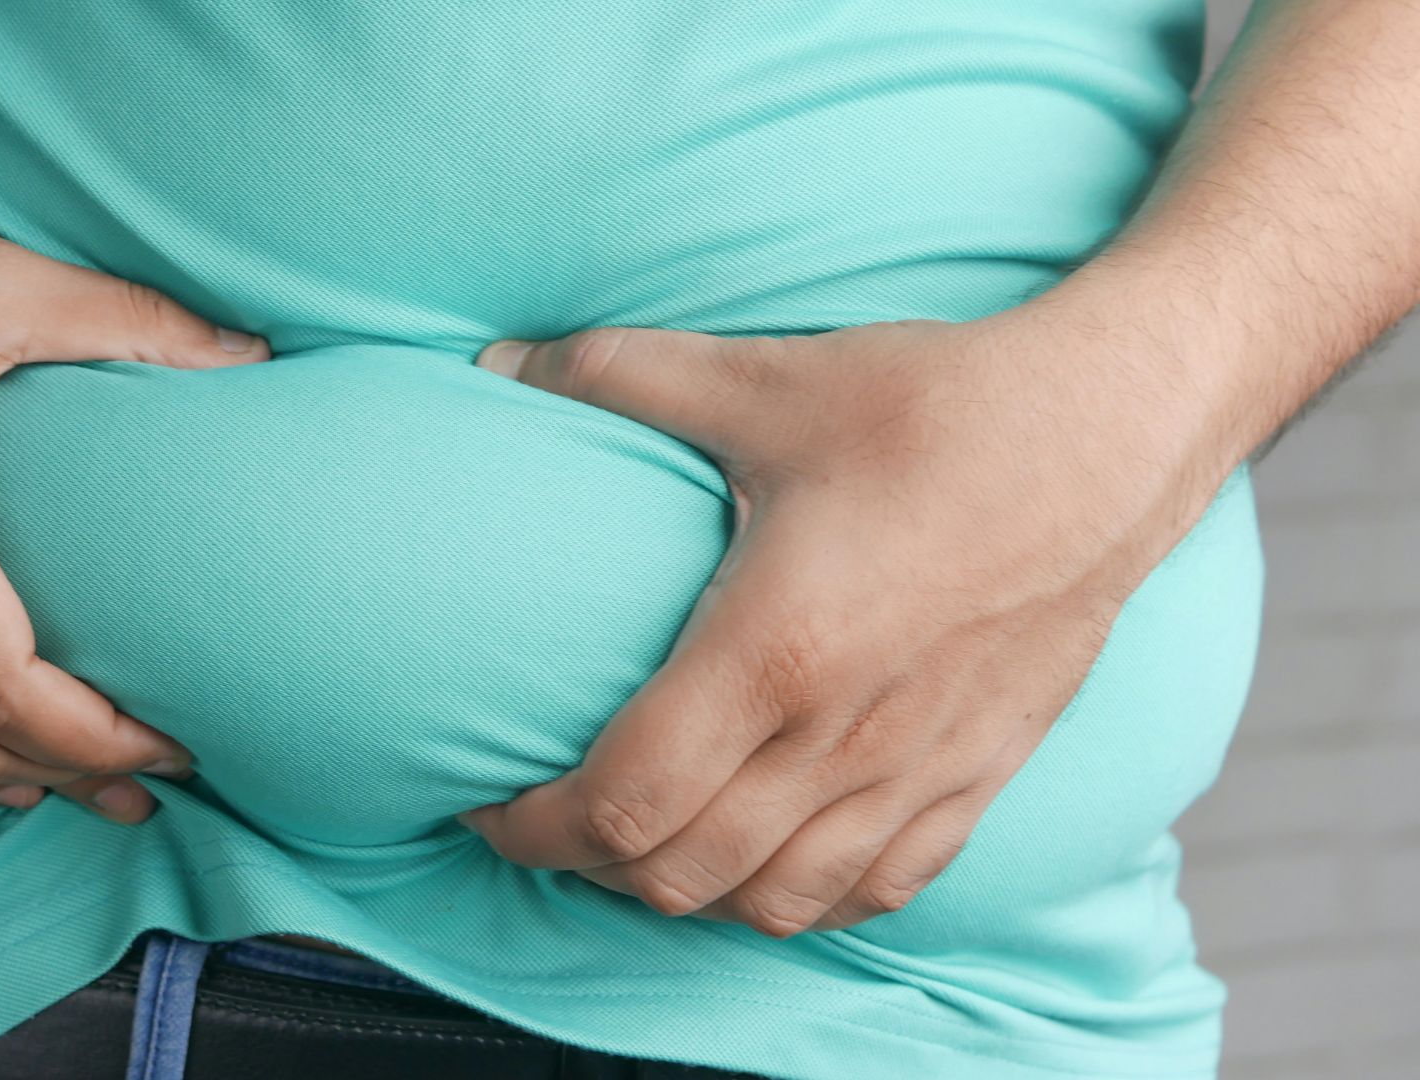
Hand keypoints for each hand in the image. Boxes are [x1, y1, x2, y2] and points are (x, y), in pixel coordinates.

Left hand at [458, 313, 1225, 933]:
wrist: (1115, 432)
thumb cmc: (939, 407)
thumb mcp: (765, 379)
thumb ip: (617, 375)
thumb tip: (495, 364)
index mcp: (775, 651)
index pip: (623, 801)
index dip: (534, 827)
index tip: (489, 803)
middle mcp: (842, 737)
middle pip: (681, 875)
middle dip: (589, 867)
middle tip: (551, 818)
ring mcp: (917, 771)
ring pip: (773, 902)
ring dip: (687, 892)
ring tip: (645, 841)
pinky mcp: (978, 777)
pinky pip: (876, 891)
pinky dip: (800, 897)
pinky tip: (767, 855)